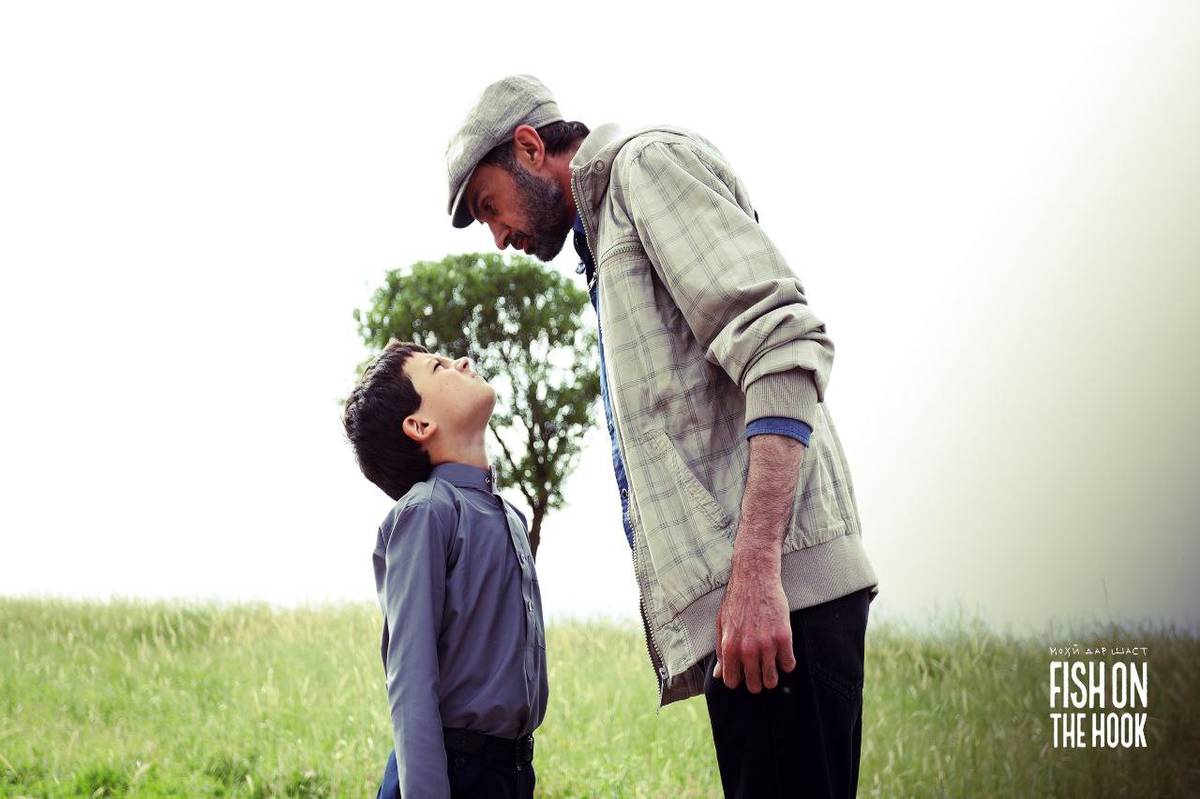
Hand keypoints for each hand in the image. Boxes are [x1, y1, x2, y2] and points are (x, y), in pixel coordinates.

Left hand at [713, 556, 796, 691]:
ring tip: (770, 663)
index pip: (732, 682)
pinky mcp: (784, 637)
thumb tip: (719, 675)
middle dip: (756, 681)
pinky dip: (786, 662)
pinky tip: (782, 653)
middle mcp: (747, 649)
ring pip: (772, 679)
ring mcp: (767, 644)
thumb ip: (721, 652)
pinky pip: (789, 664)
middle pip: (754, 685)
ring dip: (772, 675)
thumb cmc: (736, 601)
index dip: (738, 679)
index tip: (743, 673)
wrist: (755, 578)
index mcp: (729, 647)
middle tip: (759, 670)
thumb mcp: (721, 625)